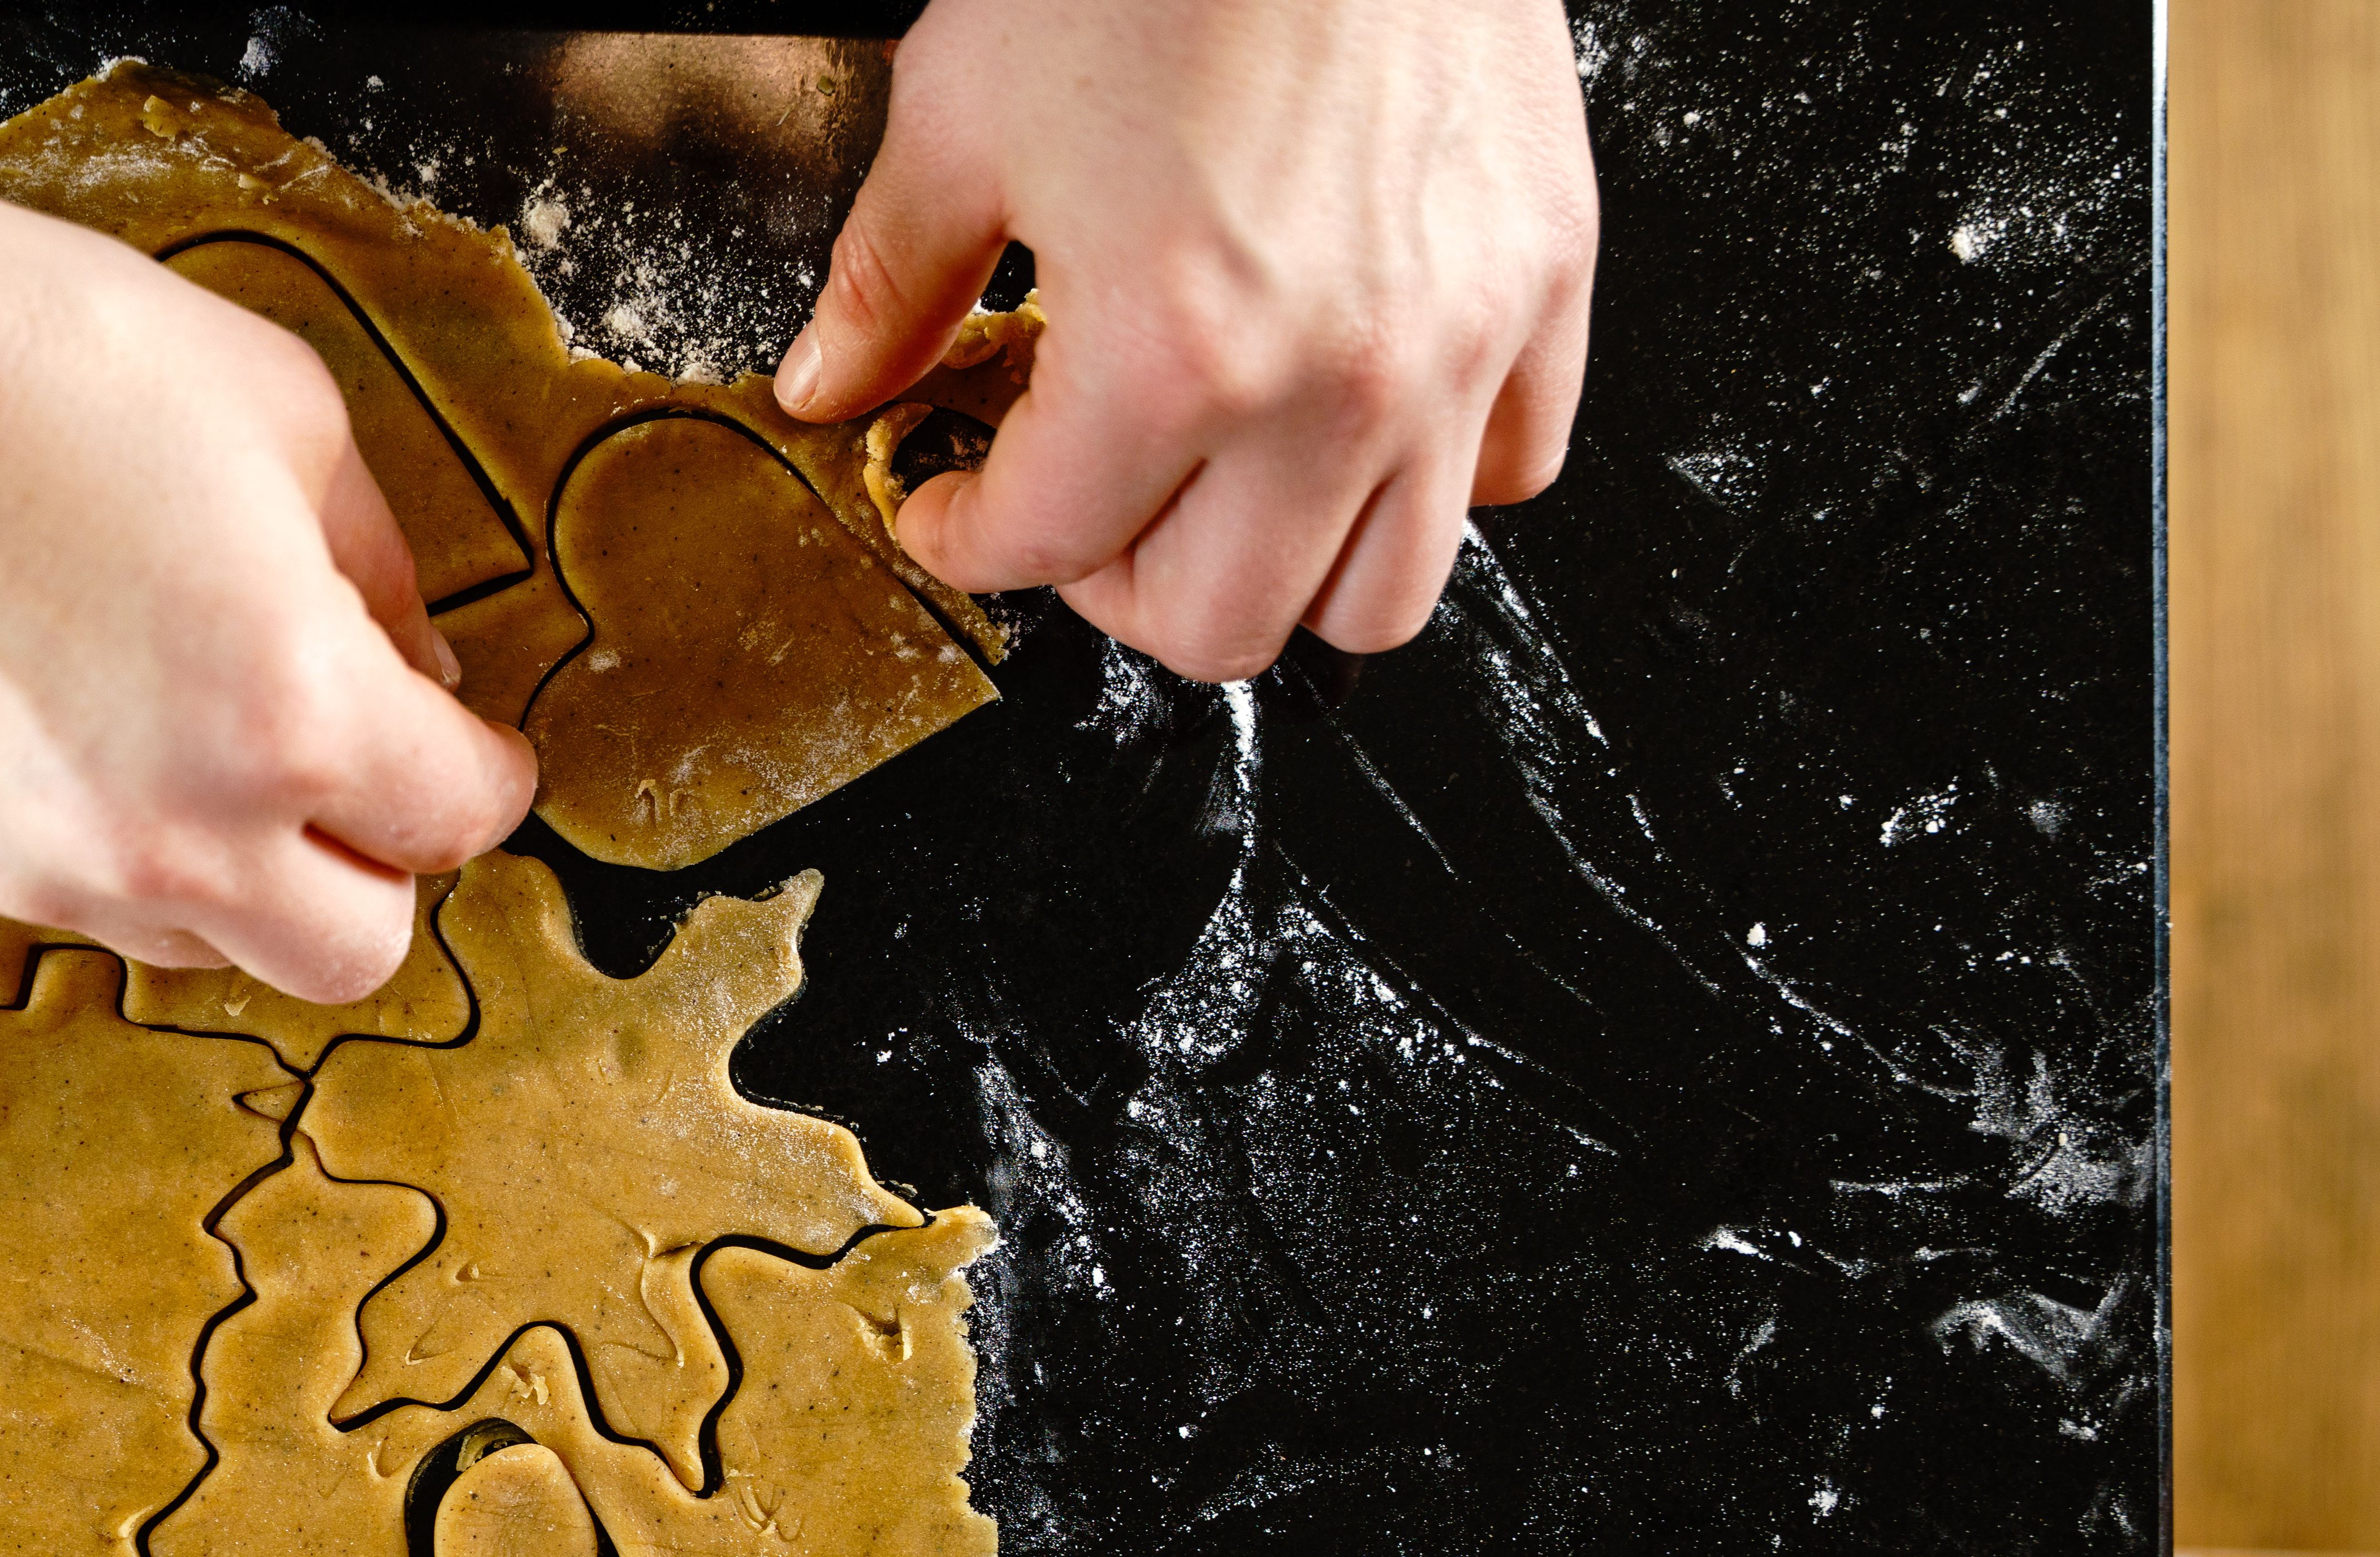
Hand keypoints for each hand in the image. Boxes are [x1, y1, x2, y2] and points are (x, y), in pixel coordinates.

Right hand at [0, 162, 534, 1000]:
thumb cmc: (34, 347)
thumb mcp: (286, 415)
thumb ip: (381, 569)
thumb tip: (417, 668)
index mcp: (292, 711)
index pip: (456, 818)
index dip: (483, 772)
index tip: (472, 745)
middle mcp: (178, 828)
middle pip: (353, 953)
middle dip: (380, 868)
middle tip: (358, 776)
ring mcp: (47, 862)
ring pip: (209, 946)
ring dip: (244, 875)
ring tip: (208, 745)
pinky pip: (81, 901)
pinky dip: (119, 848)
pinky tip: (88, 730)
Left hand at [774, 0, 1596, 677]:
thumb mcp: (966, 109)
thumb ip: (893, 277)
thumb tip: (834, 380)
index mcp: (1173, 357)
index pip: (1046, 548)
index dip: (966, 533)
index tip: (951, 500)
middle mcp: (1330, 386)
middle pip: (1218, 624)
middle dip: (1115, 585)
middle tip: (1073, 505)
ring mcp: (1455, 346)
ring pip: (1380, 594)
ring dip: (1278, 570)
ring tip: (1208, 489)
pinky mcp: (1545, 283)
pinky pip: (1509, 467)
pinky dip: (1428, 479)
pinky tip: (1342, 416)